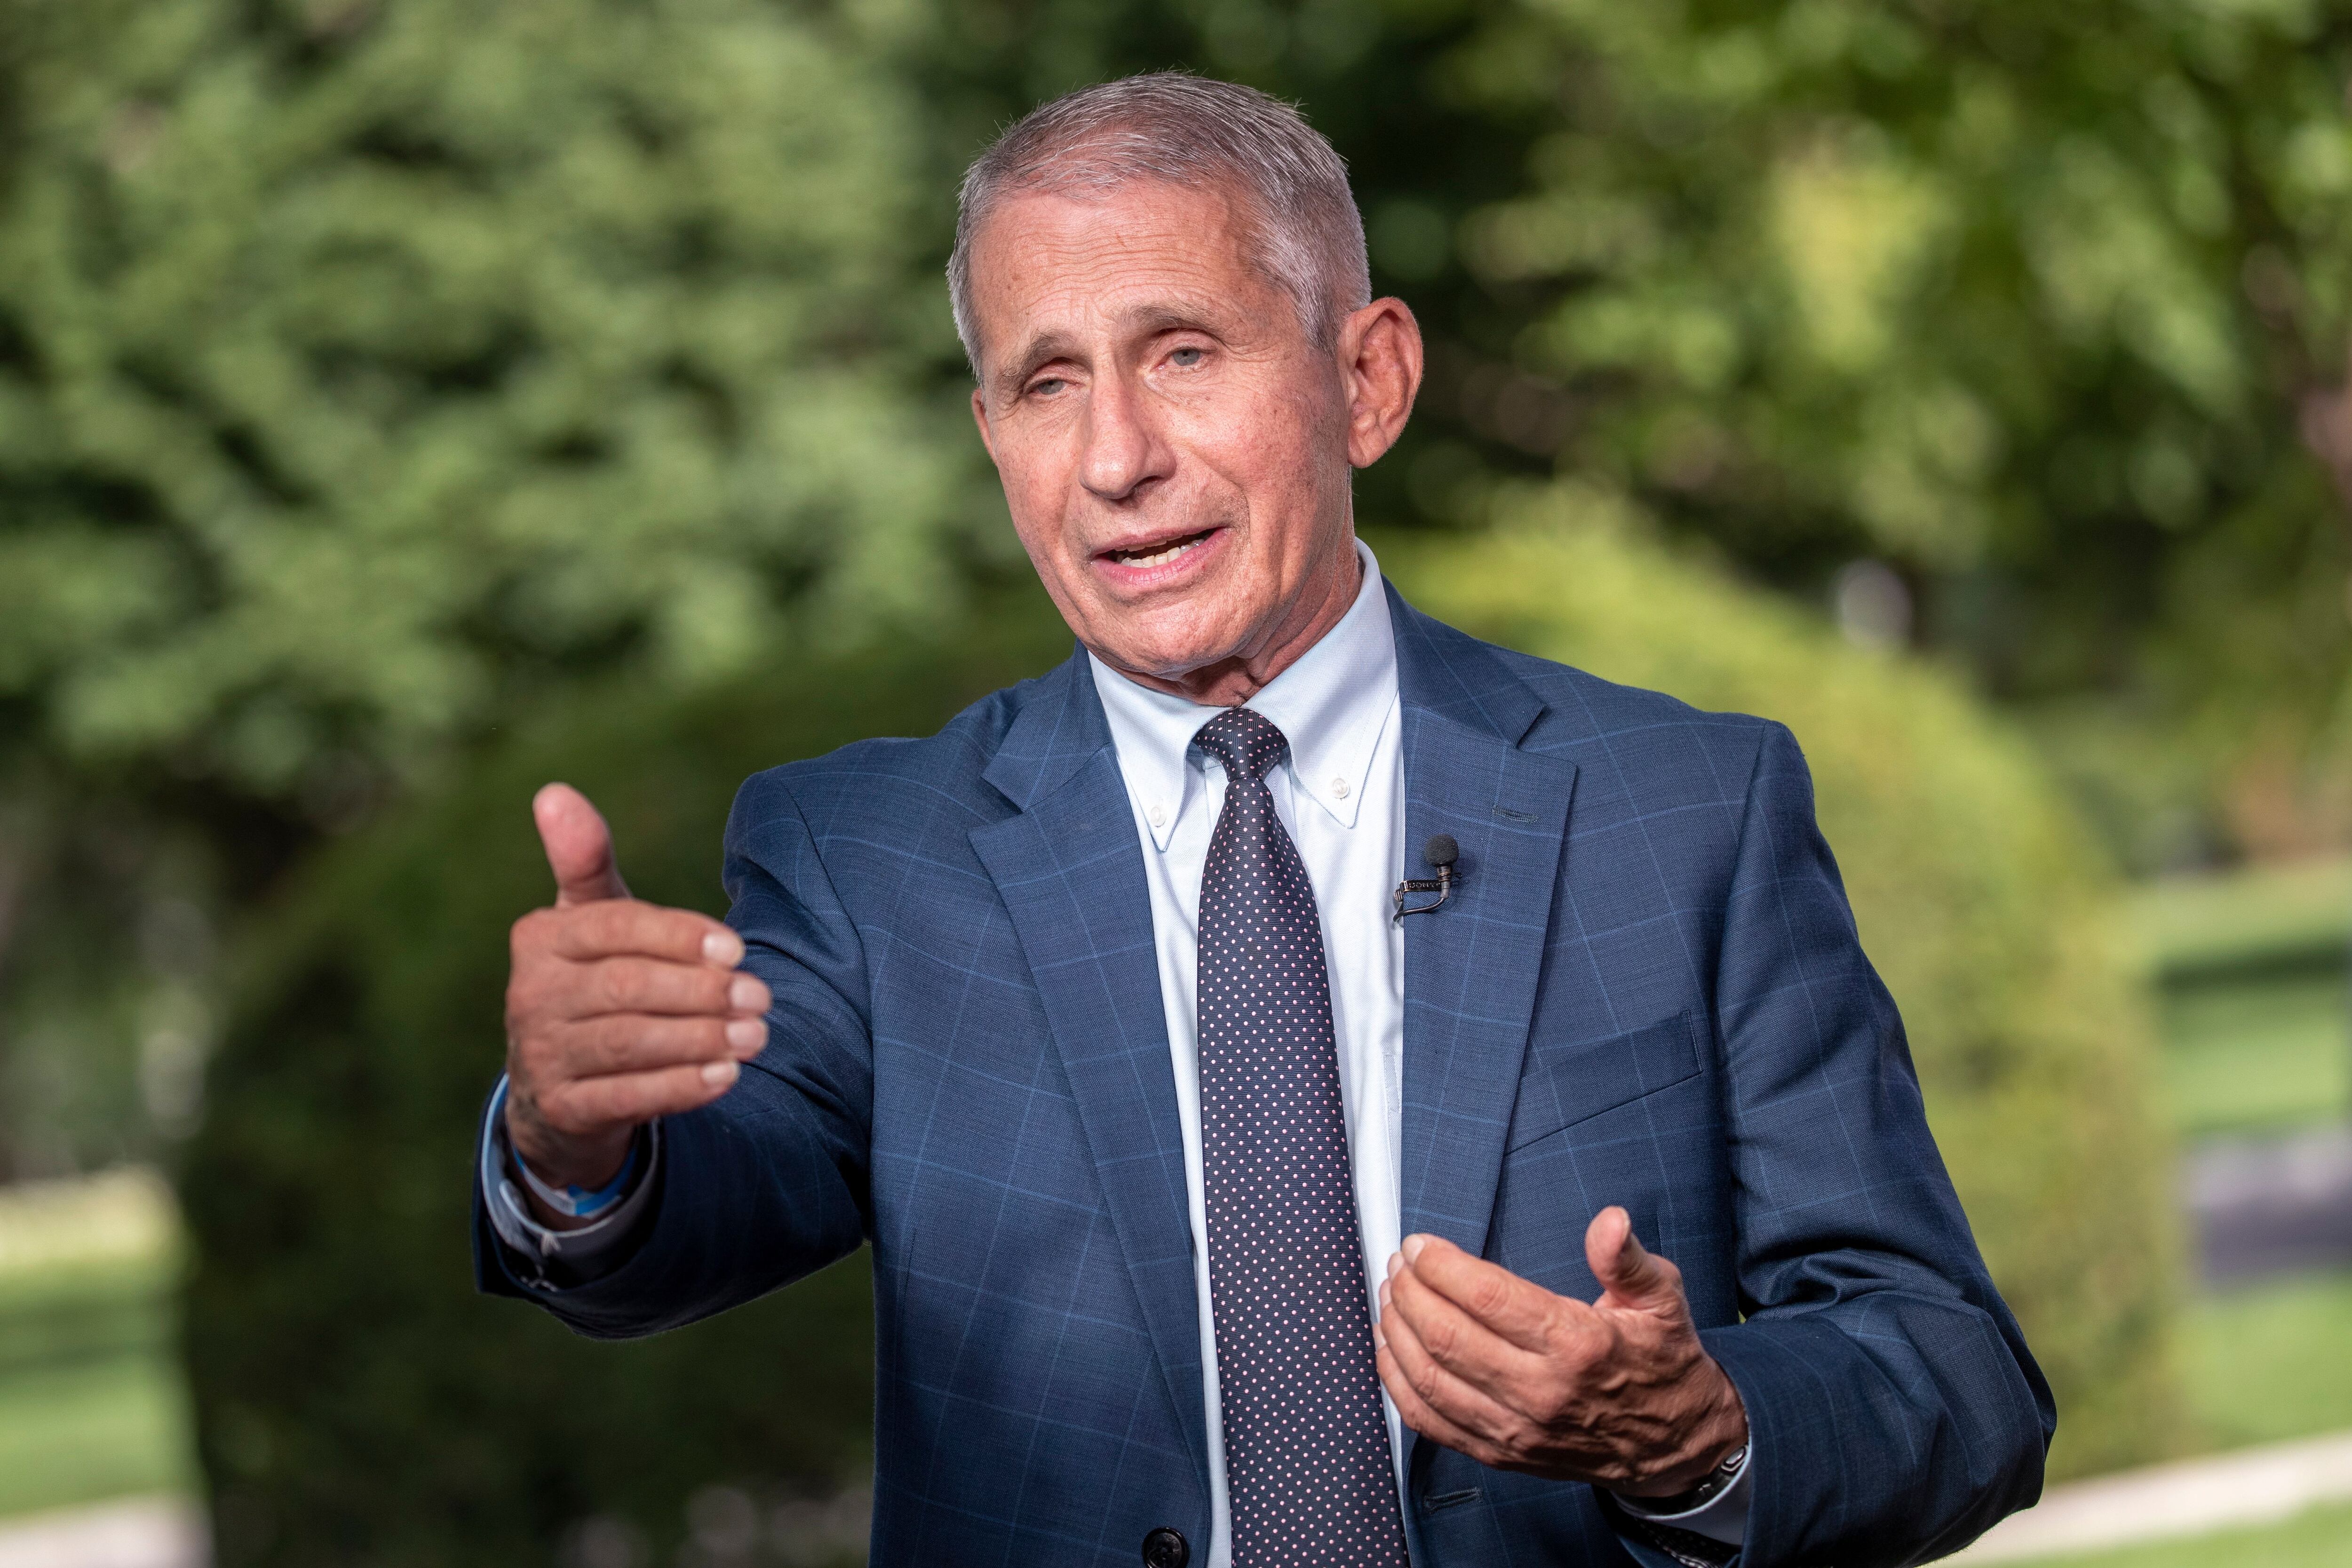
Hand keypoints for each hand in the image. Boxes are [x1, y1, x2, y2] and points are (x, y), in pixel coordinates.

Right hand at [501, 783, 769, 1220]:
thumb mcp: (589, 921)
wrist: (558, 1088)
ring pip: (628, 1044)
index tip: (738, 948)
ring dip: (700, 1040)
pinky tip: (726, 1077)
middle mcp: (530, 995)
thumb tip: (554, 791)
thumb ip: (585, 861)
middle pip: (625, 988)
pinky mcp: (561, 1110)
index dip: (679, 936)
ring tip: (758, 1035)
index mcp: (540, 938)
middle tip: (763, 996)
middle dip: (700, 992)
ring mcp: (540, 1057)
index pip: (615, 927)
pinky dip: (679, 1087)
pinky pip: (625, 1098)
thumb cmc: (592, 981)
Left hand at [1375, 1206, 1747, 1496]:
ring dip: (1397, 1332)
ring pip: (1430, 1380)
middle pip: (1447, 1336)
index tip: (1420, 1243)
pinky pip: (1431, 1423)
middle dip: (1409, 1291)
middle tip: (1399, 1262)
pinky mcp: (1503, 1454)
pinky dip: (1399, 1384)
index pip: (1486, 1296)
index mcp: (1578, 1344)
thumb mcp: (1662, 1300)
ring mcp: (1518, 1429)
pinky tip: (1391, 1349)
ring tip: (1389, 1294)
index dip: (1441, 1265)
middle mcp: (1541, 1391)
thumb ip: (1628, 1258)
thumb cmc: (1663, 1363)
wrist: (1677, 1445)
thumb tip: (1611, 1221)